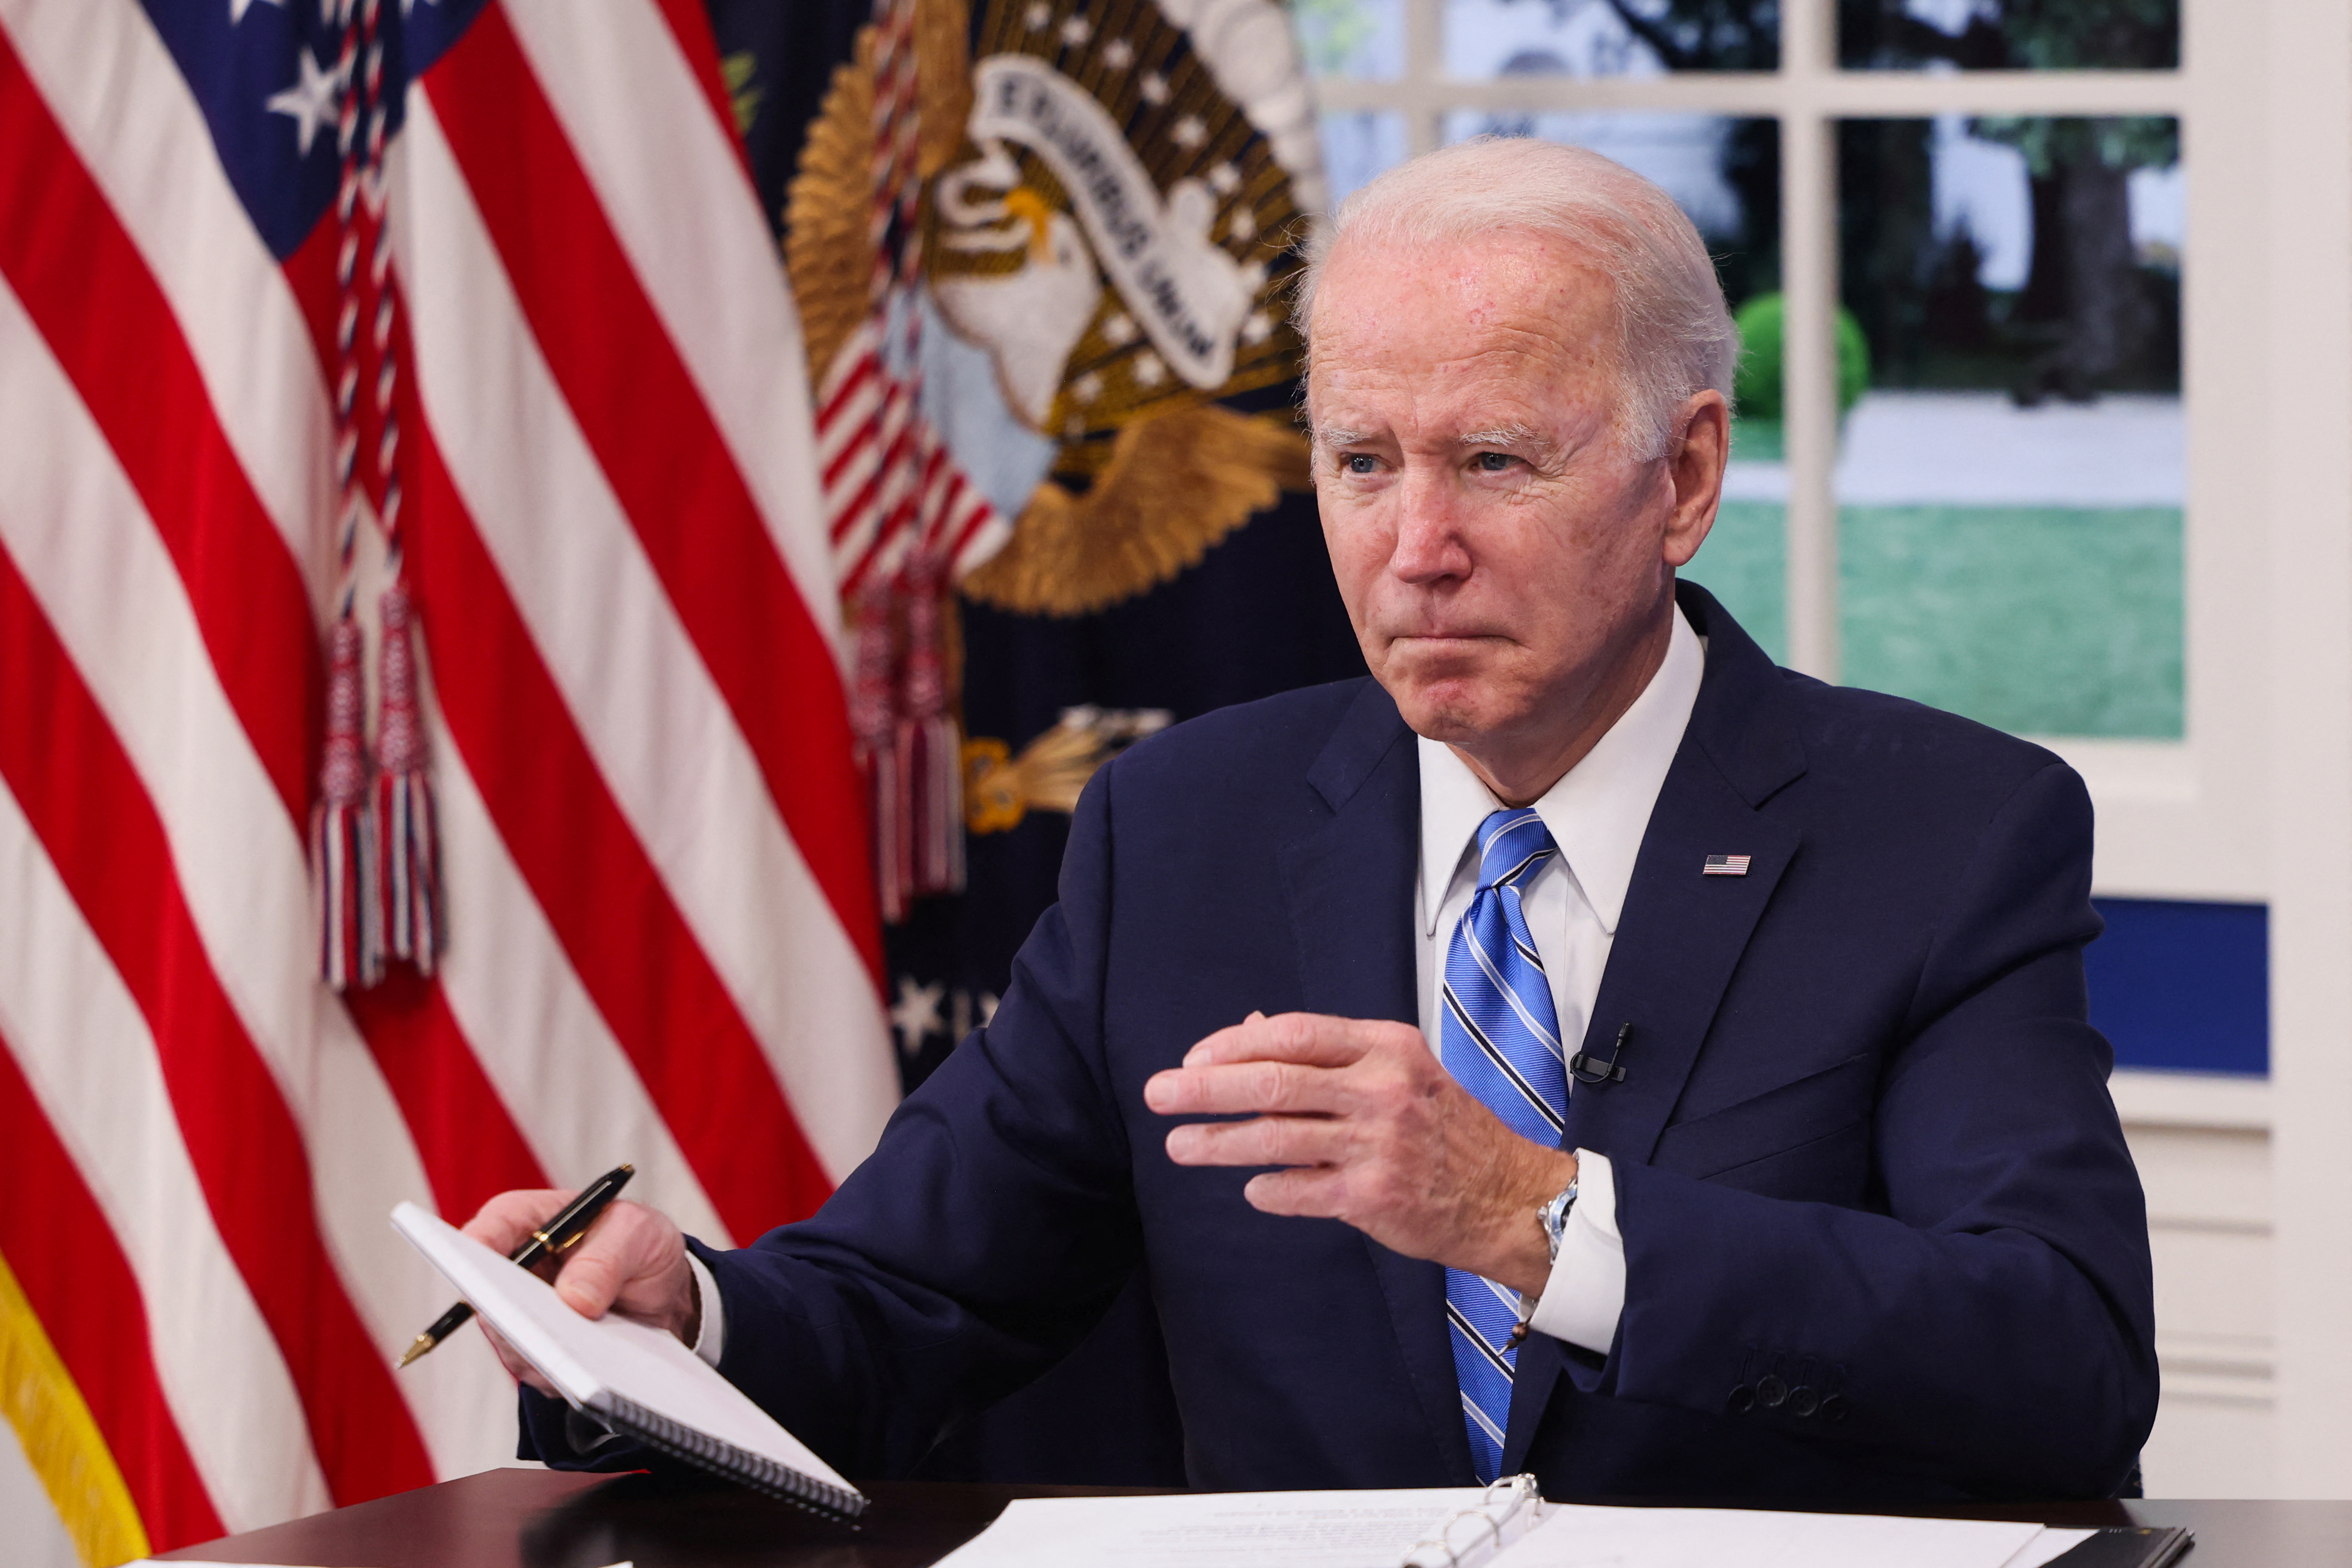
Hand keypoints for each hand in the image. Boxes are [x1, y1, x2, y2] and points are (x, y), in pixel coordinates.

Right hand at [460, 1190, 700, 1392]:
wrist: (663, 1292)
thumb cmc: (641, 1245)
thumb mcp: (639, 1234)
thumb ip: (609, 1258)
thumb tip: (575, 1300)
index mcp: (531, 1220)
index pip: (493, 1226)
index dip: (479, 1247)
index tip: (479, 1269)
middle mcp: (515, 1267)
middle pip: (488, 1291)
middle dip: (509, 1312)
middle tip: (537, 1329)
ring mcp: (520, 1312)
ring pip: (509, 1337)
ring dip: (539, 1348)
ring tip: (575, 1356)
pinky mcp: (535, 1350)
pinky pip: (535, 1368)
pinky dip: (558, 1372)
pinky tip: (584, 1374)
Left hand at [1143, 1012, 1574, 1294]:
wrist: (1508, 1194)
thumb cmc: (1444, 1126)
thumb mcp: (1398, 1068)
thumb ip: (1327, 1052)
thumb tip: (1245, 1032)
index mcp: (1386, 1047)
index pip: (1292, 1033)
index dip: (1233, 1045)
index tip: (1193, 1059)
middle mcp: (1381, 1090)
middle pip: (1273, 1082)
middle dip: (1205, 1088)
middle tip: (1157, 1093)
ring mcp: (1378, 1145)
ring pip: (1276, 1138)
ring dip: (1217, 1142)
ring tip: (1178, 1146)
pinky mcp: (1375, 1198)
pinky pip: (1300, 1191)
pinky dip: (1267, 1189)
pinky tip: (1248, 1187)